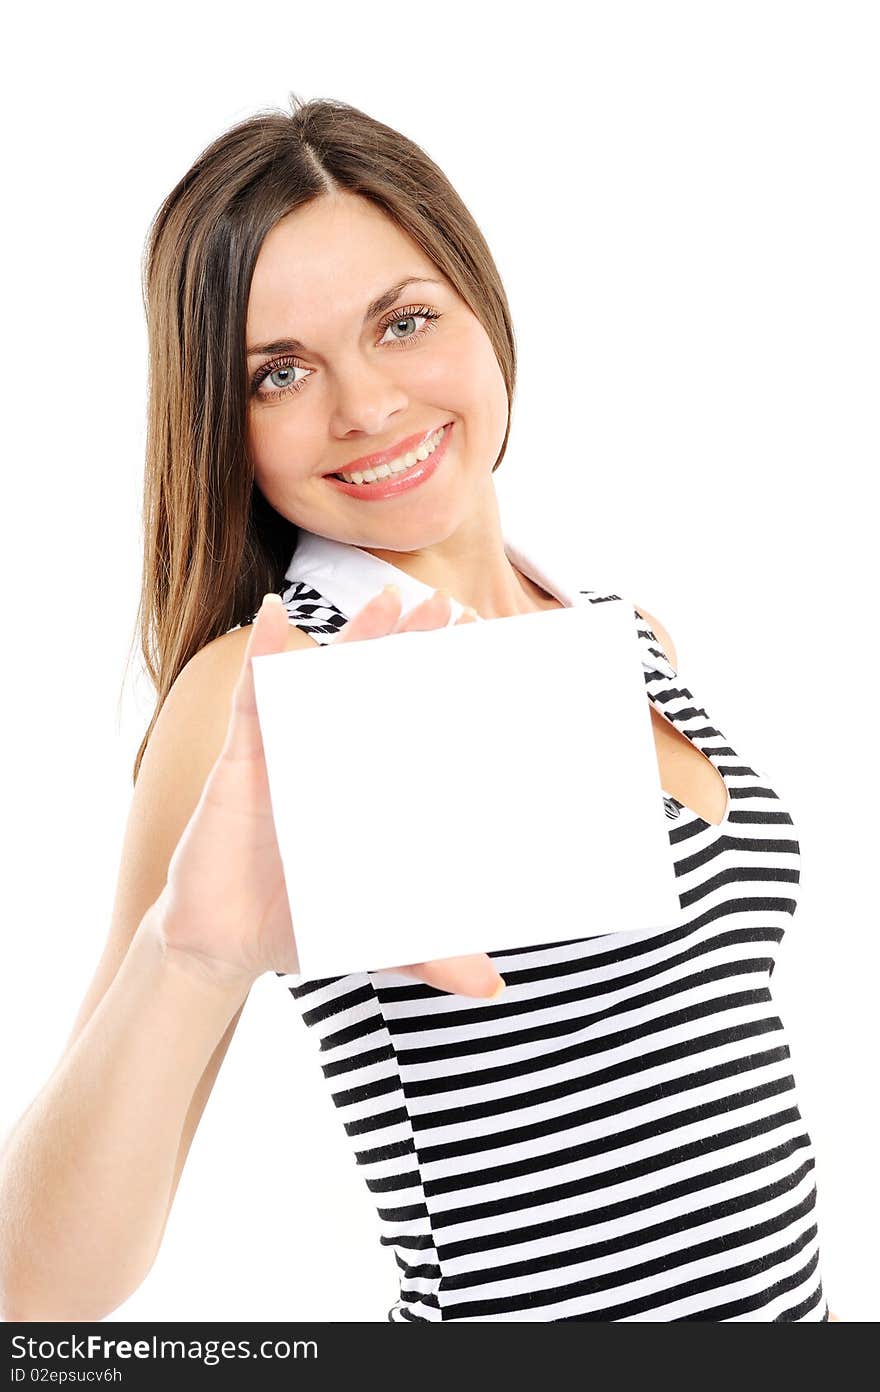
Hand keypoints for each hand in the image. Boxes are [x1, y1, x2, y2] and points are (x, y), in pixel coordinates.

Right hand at [152, 584, 505, 999]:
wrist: (224, 944)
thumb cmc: (304, 923)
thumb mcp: (374, 935)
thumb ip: (430, 953)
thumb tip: (491, 988)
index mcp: (375, 792)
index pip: (419, 731)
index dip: (450, 696)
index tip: (490, 662)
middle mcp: (340, 762)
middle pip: (382, 693)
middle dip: (416, 651)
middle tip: (453, 610)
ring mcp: (293, 752)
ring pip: (328, 683)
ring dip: (358, 640)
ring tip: (390, 601)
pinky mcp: (245, 758)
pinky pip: (255, 698)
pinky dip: (265, 656)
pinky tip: (273, 615)